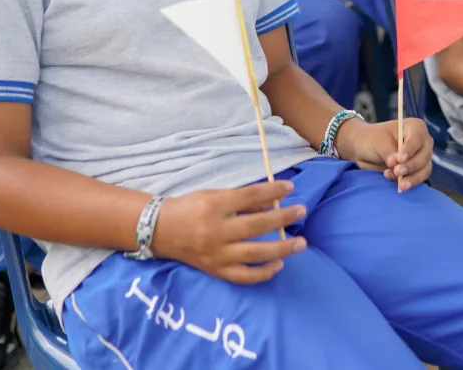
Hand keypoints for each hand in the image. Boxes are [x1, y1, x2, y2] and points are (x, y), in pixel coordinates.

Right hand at [150, 181, 306, 283]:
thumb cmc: (190, 208)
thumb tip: (272, 204)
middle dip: (283, 218)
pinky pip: (243, 276)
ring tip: (300, 243)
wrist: (161, 231)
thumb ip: (242, 200)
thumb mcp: (214, 195)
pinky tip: (279, 265)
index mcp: (214, 206)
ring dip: (281, 248)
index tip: (290, 187)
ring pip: (255, 253)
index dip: (273, 191)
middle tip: (302, 211)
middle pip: (256, 225)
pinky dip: (263, 273)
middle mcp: (215, 231)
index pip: (250, 197)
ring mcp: (216, 254)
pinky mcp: (215, 271)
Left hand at [335, 117, 432, 191]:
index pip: (417, 137)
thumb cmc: (372, 139)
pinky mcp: (418, 170)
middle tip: (397, 172)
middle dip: (411, 166)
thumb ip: (388, 151)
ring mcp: (422, 156)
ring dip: (412, 178)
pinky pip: (419, 178)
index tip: (399, 159)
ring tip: (399, 184)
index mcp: (414, 127)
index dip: (410, 149)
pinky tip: (399, 185)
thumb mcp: (377, 142)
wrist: (365, 150)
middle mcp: (422, 141)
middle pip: (424, 155)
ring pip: (424, 169)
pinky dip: (410, 183)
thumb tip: (395, 163)